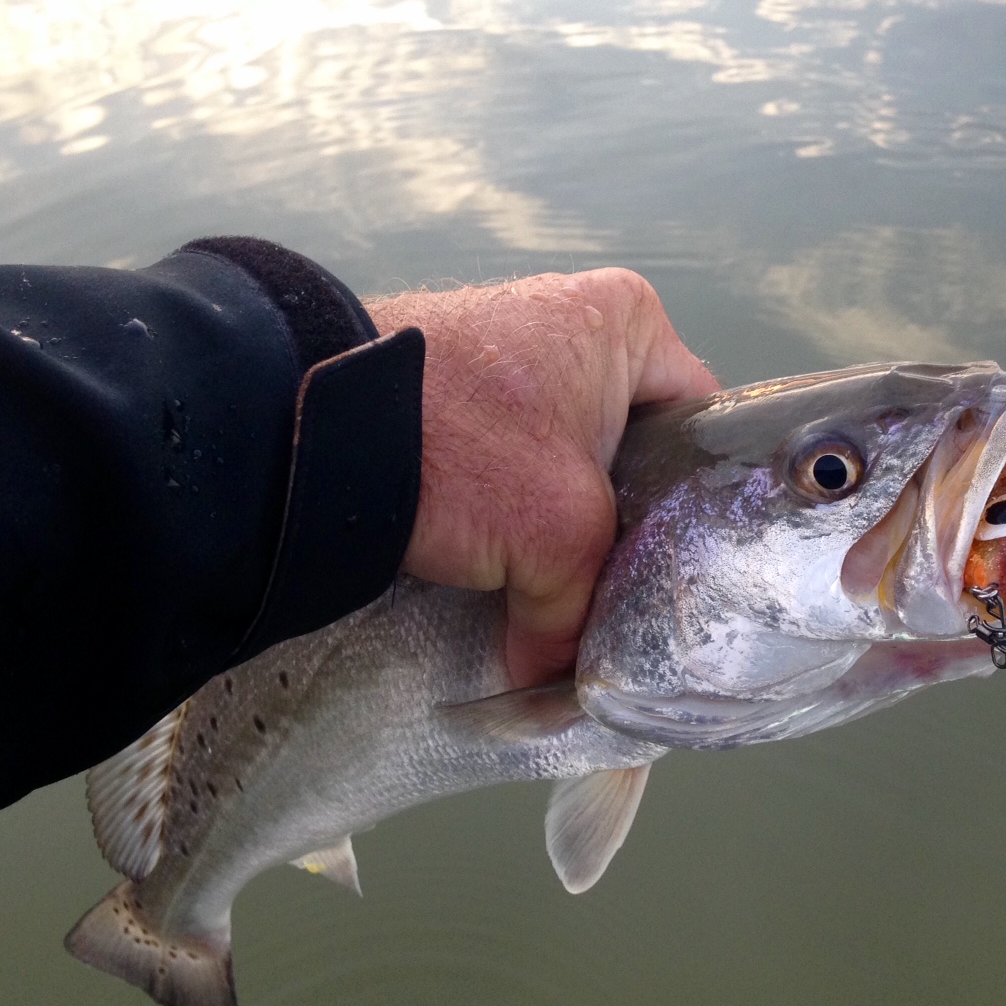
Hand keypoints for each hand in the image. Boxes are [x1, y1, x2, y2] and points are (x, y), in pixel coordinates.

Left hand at [365, 269, 718, 688]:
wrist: (303, 425)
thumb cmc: (459, 449)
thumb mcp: (556, 536)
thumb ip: (578, 614)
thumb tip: (555, 686)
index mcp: (626, 320)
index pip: (702, 424)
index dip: (698, 506)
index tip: (684, 572)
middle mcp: (573, 319)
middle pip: (634, 452)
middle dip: (622, 529)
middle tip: (623, 597)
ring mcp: (508, 352)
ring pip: (568, 467)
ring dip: (560, 530)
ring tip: (562, 594)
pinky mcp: (454, 390)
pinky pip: (510, 466)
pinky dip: (510, 516)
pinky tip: (505, 570)